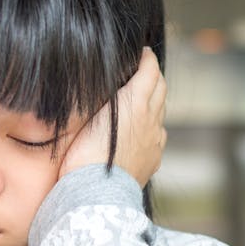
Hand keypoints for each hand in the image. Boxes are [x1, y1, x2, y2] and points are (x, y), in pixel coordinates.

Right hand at [59, 47, 166, 187]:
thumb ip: (106, 96)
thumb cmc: (84, 154)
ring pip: (161, 112)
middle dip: (153, 75)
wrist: (95, 193)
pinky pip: (158, 136)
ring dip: (154, 101)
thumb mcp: (89, 114)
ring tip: (139, 99)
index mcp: (137, 103)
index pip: (151, 70)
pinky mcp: (153, 159)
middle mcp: (152, 119)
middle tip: (141, 70)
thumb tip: (113, 85)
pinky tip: (140, 130)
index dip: (146, 58)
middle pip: (161, 88)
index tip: (141, 52)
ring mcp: (155, 140)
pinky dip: (152, 126)